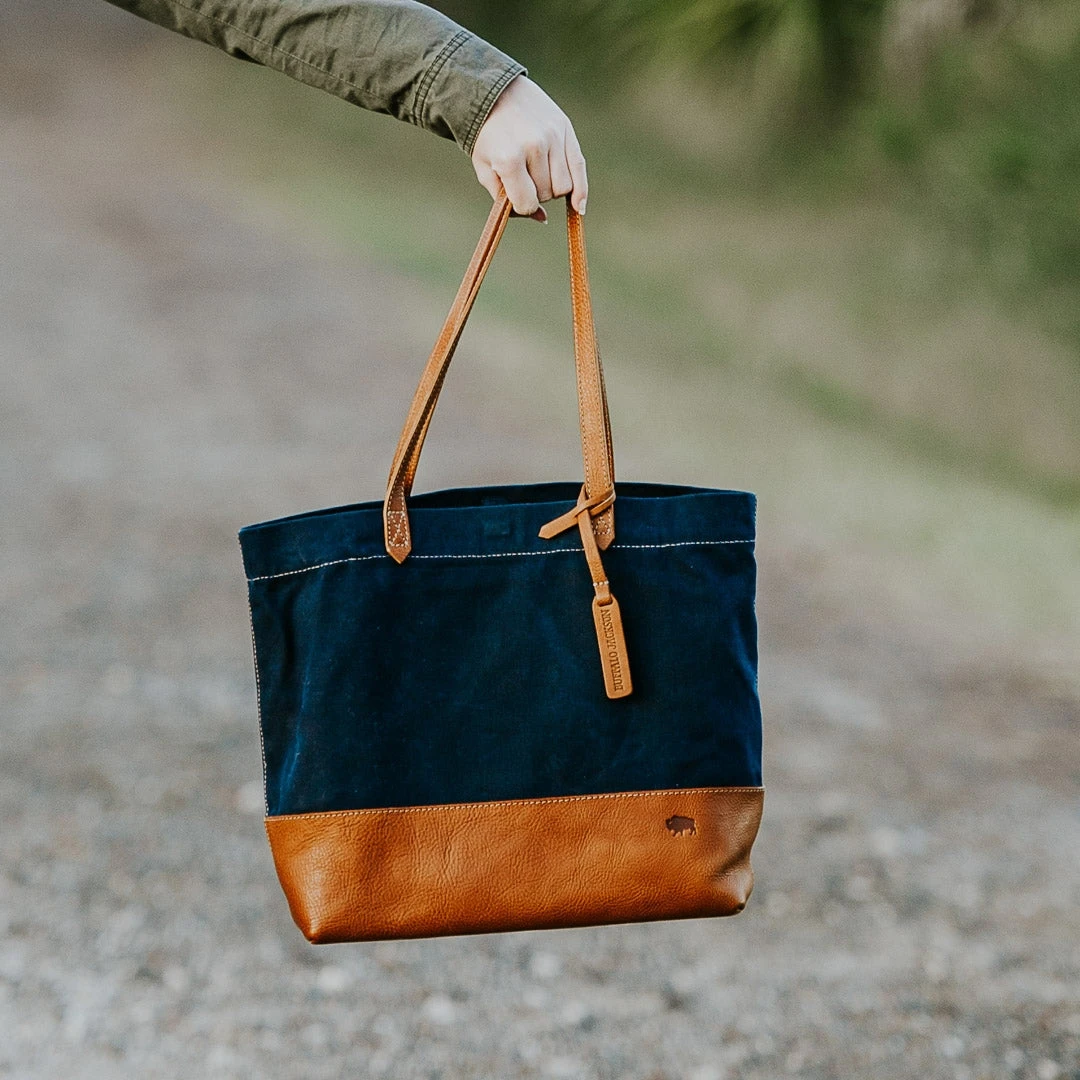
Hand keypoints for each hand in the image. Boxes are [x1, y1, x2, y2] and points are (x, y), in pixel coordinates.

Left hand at [471, 75, 587, 221]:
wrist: (495, 93)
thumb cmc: (488, 137)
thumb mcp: (485, 169)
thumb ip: (506, 199)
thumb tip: (542, 217)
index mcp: (509, 158)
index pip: (526, 203)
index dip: (522, 206)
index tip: (516, 199)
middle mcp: (534, 146)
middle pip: (546, 194)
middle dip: (535, 193)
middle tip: (523, 176)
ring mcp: (552, 136)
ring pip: (564, 186)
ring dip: (553, 188)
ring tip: (538, 173)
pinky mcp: (565, 127)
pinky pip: (579, 167)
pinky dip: (580, 190)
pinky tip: (579, 206)